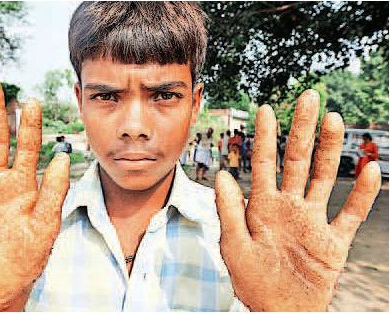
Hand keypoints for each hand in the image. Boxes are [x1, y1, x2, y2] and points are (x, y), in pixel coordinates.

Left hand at [215, 90, 380, 310]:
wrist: (275, 309)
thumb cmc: (250, 279)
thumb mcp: (233, 244)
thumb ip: (229, 209)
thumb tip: (223, 174)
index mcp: (263, 206)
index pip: (264, 162)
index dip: (265, 136)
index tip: (265, 109)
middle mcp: (289, 206)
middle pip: (298, 160)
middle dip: (303, 129)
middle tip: (308, 97)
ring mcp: (313, 220)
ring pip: (325, 177)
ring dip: (331, 149)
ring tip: (334, 120)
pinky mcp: (334, 241)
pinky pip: (352, 213)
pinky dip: (362, 194)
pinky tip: (369, 169)